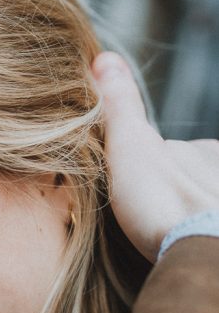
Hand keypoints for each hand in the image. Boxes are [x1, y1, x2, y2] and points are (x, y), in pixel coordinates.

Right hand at [92, 52, 218, 262]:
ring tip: (166, 246)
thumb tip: (104, 57)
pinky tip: (181, 255)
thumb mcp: (129, 146)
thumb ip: (119, 106)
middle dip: (172, 199)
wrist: (203, 252)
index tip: (135, 196)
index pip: (174, 157)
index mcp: (206, 151)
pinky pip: (208, 236)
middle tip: (149, 224)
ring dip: (184, 221)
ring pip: (202, 207)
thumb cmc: (163, 201)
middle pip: (192, 184)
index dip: (148, 174)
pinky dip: (196, 241)